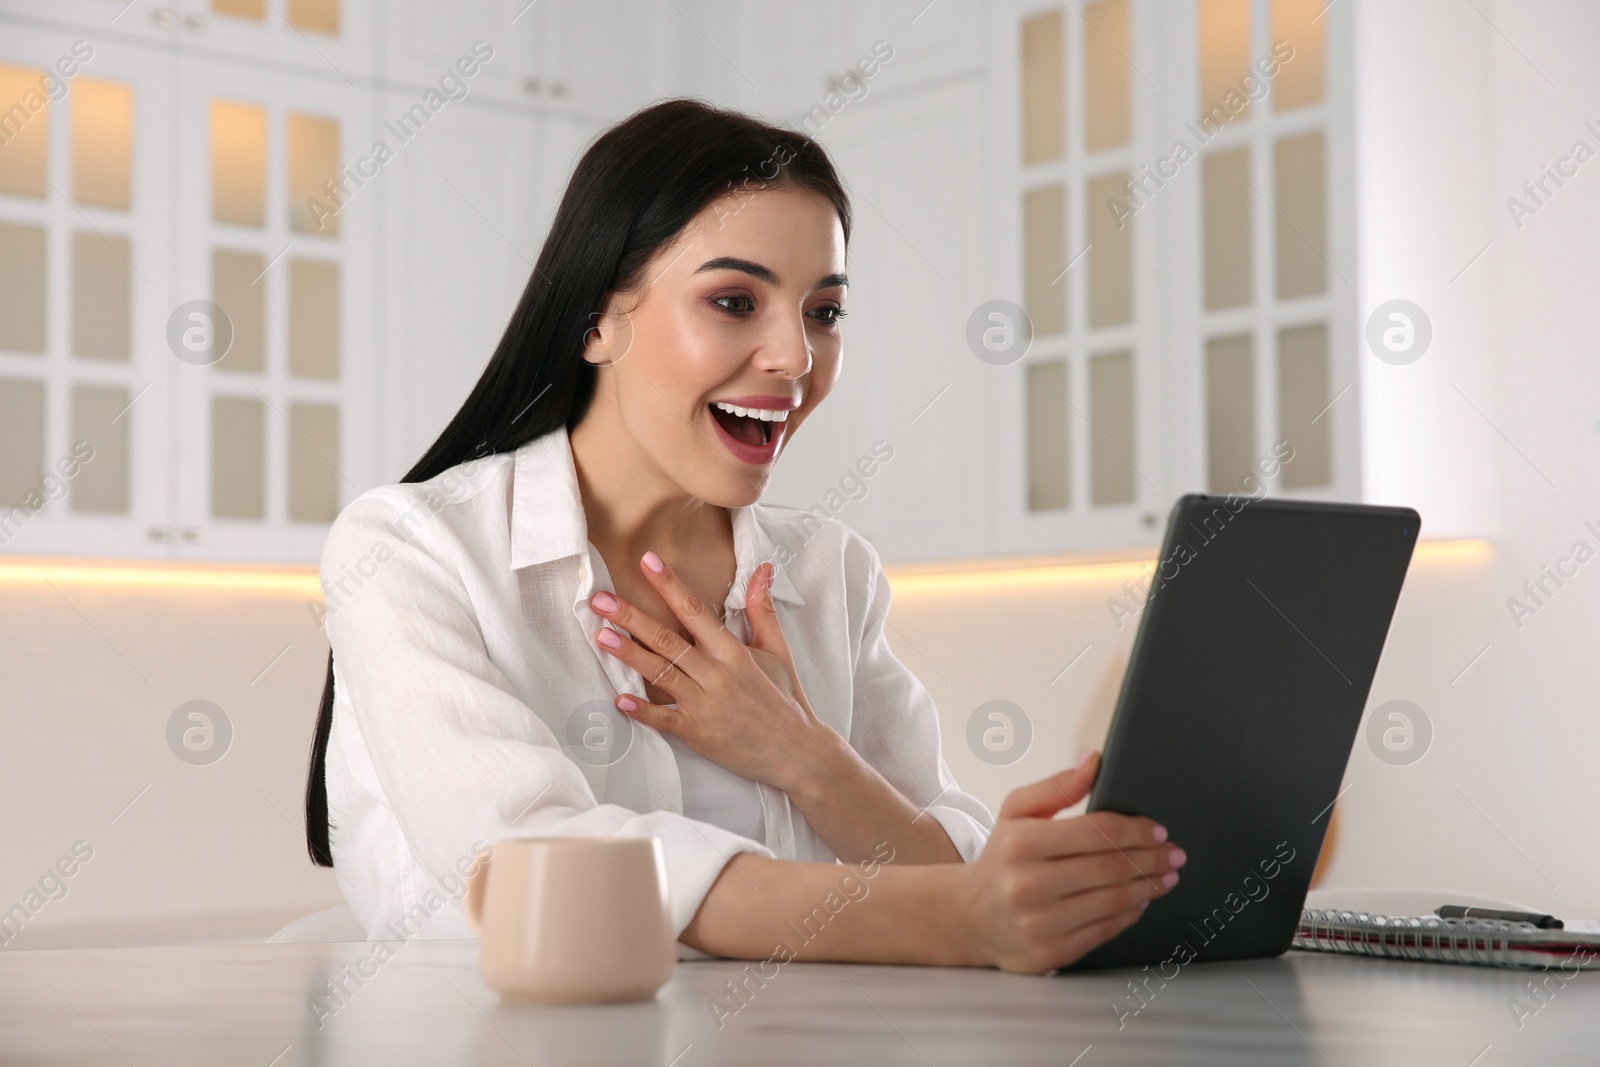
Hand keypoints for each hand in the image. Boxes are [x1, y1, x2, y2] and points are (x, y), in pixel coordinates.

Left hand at [590, 552, 837, 791]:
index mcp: (733, 651)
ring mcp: (705, 705)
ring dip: (629, 655)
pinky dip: (642, 711)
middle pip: (667, 639)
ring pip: (661, 674)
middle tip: (600, 600)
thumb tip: (763, 570)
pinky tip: (619, 700)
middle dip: (631, 617)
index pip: (695, 611)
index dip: (669, 585)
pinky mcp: (698, 733)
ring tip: (601, 636)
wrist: (797, 752)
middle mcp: (717, 674)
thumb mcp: (777, 650)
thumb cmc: (784, 698)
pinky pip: (665, 720)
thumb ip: (762, 609)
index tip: (647, 562)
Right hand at [950, 752, 1185, 973]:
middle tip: (1174, 853)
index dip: (1135, 829)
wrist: (971, 915)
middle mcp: (1027, 884)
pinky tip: (1140, 900)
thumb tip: (1094, 762)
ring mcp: (1039, 922)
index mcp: (1020, 843)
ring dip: (1149, 886)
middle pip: (1110, 867)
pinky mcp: (1050, 952)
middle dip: (1152, 858)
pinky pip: (1105, 930)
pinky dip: (1130, 914)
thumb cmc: (1002, 858)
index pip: (1095, 831)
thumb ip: (1056, 786)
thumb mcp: (1016, 812)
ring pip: (1113, 901)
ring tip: (1166, 876)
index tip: (1158, 829)